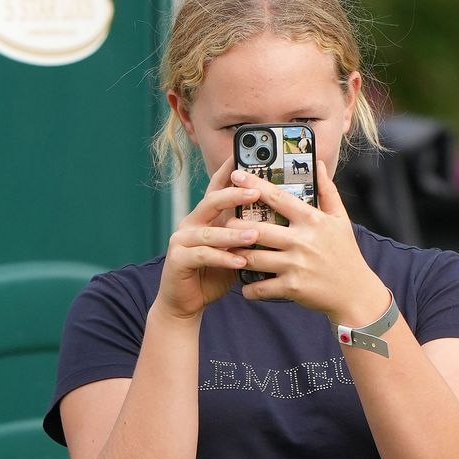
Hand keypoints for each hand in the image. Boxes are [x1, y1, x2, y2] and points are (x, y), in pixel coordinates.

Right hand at [155, 157, 259, 320]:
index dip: (230, 170)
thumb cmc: (214, 274)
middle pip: (212, 201)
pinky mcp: (177, 259)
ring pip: (209, 231)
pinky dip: (222, 257)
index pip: (218, 187)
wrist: (186, 302)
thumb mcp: (235, 249)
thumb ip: (248, 233)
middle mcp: (191, 222)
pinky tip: (240, 260)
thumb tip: (281, 220)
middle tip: (256, 192)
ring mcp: (181, 240)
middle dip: (234, 195)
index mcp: (206, 216)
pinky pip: (202, 255)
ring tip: (254, 234)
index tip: (246, 155)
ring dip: (233, 233)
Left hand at [228, 161, 391, 325]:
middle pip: (258, 229)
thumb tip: (318, 163)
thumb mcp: (341, 220)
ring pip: (254, 258)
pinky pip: (261, 287)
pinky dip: (249, 288)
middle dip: (236, 225)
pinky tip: (245, 286)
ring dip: (237, 255)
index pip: (278, 197)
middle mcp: (302, 241)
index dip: (254, 184)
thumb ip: (327, 191)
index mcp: (312, 220)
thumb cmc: (346, 253)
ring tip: (230, 251)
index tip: (236, 174)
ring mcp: (295, 265)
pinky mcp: (292, 287)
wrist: (355, 292)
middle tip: (226, 222)